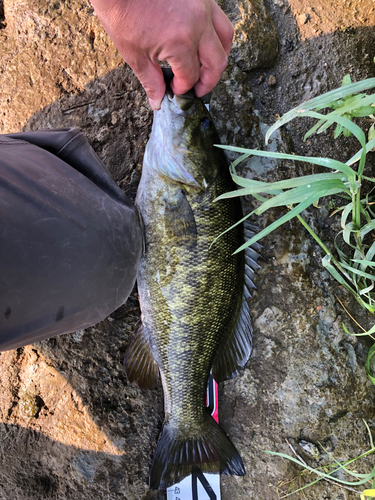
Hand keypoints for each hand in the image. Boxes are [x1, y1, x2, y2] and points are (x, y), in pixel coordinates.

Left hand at [90, 0, 233, 108]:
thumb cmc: (122, 12)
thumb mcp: (134, 53)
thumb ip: (151, 80)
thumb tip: (158, 101)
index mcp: (181, 42)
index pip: (191, 75)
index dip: (183, 88)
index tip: (175, 89)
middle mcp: (198, 24)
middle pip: (217, 61)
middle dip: (208, 81)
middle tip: (197, 89)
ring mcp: (203, 6)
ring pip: (225, 37)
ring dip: (218, 56)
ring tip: (206, 67)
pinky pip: (218, 18)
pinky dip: (215, 34)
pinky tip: (202, 42)